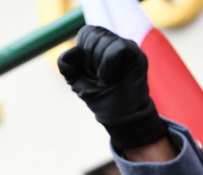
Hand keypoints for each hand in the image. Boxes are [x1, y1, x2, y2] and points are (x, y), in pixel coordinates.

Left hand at [58, 26, 166, 150]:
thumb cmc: (99, 95)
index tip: (88, 71)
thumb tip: (72, 52)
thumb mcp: (75, 80)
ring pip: (104, 40)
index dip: (81, 53)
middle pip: (93, 35)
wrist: (117, 114)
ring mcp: (127, 46)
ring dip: (98, 66)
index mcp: (100, 44)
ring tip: (106, 78)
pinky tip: (110, 77)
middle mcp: (114, 42)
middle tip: (99, 76)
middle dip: (89, 60)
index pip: (86, 33)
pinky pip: (116, 49)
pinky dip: (107, 66)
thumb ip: (66, 64)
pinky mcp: (136, 54)